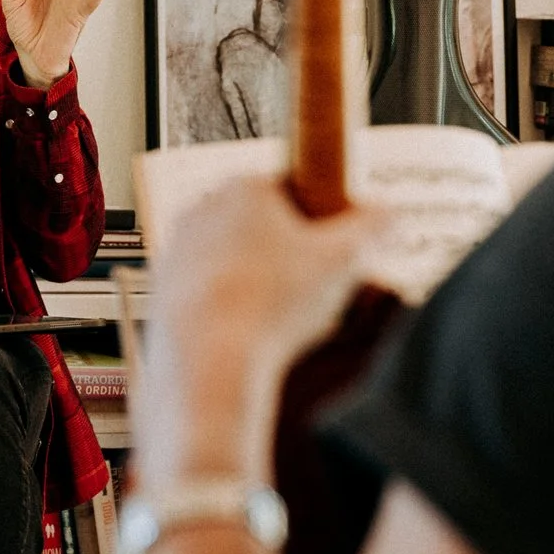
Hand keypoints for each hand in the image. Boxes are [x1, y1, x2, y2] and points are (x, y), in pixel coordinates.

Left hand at [135, 180, 379, 481]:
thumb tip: (391, 213)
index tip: (338, 252)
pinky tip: (252, 336)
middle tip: (317, 290)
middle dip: (291, 253)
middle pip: (263, 225)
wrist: (209, 366)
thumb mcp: (345, 260)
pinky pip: (210, 293)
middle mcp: (202, 210)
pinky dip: (232, 309)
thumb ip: (374, 227)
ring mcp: (177, 251)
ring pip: (235, 260)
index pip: (295, 189)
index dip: (323, 222)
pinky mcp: (163, 292)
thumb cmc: (273, 306)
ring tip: (285, 320)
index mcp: (244, 187)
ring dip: (261, 282)